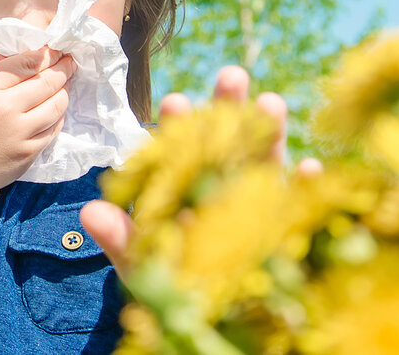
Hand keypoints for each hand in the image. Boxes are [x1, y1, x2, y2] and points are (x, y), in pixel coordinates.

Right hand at [0, 46, 74, 199]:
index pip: (27, 63)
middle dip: (63, 68)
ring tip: (66, 84)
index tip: (57, 49)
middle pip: (47, 81)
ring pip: (56, 105)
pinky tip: (56, 110)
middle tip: (70, 62)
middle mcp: (6, 108)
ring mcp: (20, 133)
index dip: (48, 54)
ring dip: (64, 91)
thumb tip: (23, 62)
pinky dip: (57, 116)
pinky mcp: (28, 153)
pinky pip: (53, 129)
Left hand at [79, 66, 322, 272]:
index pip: (181, 151)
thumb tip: (89, 212)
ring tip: (269, 102)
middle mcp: (223, 188)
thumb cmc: (170, 285)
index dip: (178, 127)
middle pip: (227, 145)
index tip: (174, 102)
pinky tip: (309, 168)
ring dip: (270, 135)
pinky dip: (304, 191)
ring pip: (264, 165)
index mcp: (187, 187)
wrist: (208, 322)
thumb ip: (120, 238)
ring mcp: (258, 208)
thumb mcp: (141, 264)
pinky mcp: (287, 233)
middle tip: (231, 75)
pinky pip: (299, 209)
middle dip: (229, 111)